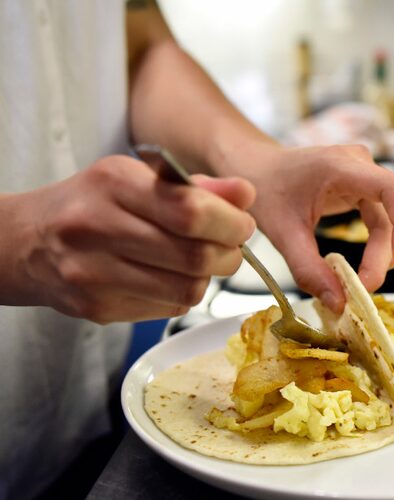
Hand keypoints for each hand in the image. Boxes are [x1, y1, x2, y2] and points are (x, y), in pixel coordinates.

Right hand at [8, 155, 255, 322]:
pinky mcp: (97, 308)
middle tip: (230, 247)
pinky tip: (171, 278)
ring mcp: (93, 274)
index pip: (191, 211)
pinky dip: (184, 294)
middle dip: (228, 254)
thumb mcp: (141, 178)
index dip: (231, 223)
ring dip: (209, 278)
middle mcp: (96, 228)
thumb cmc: (95, 203)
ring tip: (202, 262)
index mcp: (113, 183)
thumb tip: (246, 193)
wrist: (28, 242)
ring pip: (187, 289)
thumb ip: (197, 187)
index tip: (242, 224)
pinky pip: (169, 309)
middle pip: (195, 256)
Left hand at [227, 141, 393, 311]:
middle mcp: (360, 164)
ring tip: (373, 271)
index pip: (393, 188)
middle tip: (369, 283)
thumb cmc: (265, 191)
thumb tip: (339, 303)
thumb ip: (309, 269)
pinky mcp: (365, 184)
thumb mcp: (282, 234)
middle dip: (392, 247)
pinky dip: (388, 236)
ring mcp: (365, 172)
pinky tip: (375, 258)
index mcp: (340, 167)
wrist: (255, 168)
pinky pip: (390, 210)